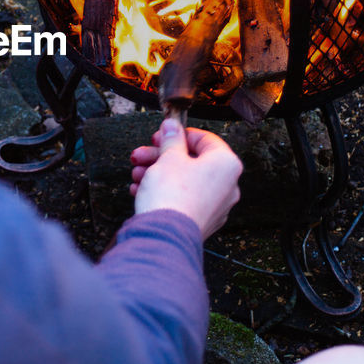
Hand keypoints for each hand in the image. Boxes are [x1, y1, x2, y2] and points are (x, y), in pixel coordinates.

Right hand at [129, 118, 242, 239]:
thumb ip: (171, 139)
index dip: (178, 134)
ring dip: (157, 173)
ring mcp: (216, 206)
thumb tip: (172, 126)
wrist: (165, 237)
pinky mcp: (202, 221)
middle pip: (191, 161)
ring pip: (185, 181)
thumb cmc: (171, 195)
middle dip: (161, 156)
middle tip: (141, 155)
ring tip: (137, 174)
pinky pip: (183, 199)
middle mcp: (227, 186)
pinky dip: (164, 192)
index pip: (204, 138)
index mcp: (226, 164)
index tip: (161, 135)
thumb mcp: (168, 157)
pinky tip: (141, 190)